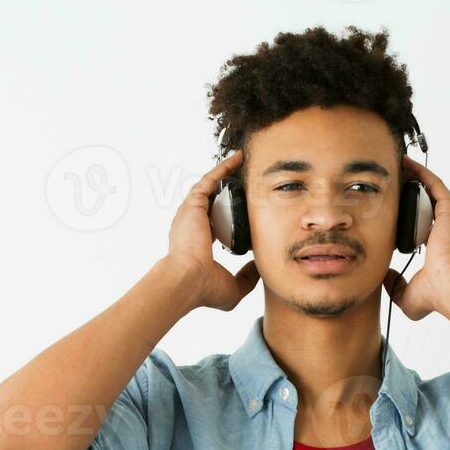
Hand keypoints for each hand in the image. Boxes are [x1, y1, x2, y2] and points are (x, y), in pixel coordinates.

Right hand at [166, 149, 260, 311]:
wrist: (188, 281)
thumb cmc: (204, 290)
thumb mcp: (234, 288)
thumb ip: (248, 278)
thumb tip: (261, 267)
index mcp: (198, 244)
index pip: (215, 224)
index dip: (230, 215)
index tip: (246, 211)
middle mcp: (191, 227)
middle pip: (213, 202)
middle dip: (229, 190)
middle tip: (248, 181)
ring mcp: (190, 214)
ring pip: (211, 187)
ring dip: (227, 174)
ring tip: (244, 163)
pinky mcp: (193, 205)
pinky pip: (209, 180)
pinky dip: (222, 169)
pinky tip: (237, 159)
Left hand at [385, 157, 449, 320]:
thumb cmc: (437, 295)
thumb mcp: (407, 295)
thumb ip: (395, 286)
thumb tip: (384, 276)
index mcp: (443, 250)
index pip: (426, 228)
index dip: (411, 219)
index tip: (396, 214)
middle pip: (429, 206)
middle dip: (413, 194)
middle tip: (395, 184)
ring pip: (431, 192)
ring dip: (416, 179)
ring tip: (399, 169)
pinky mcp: (449, 210)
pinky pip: (434, 185)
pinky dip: (421, 174)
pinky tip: (408, 165)